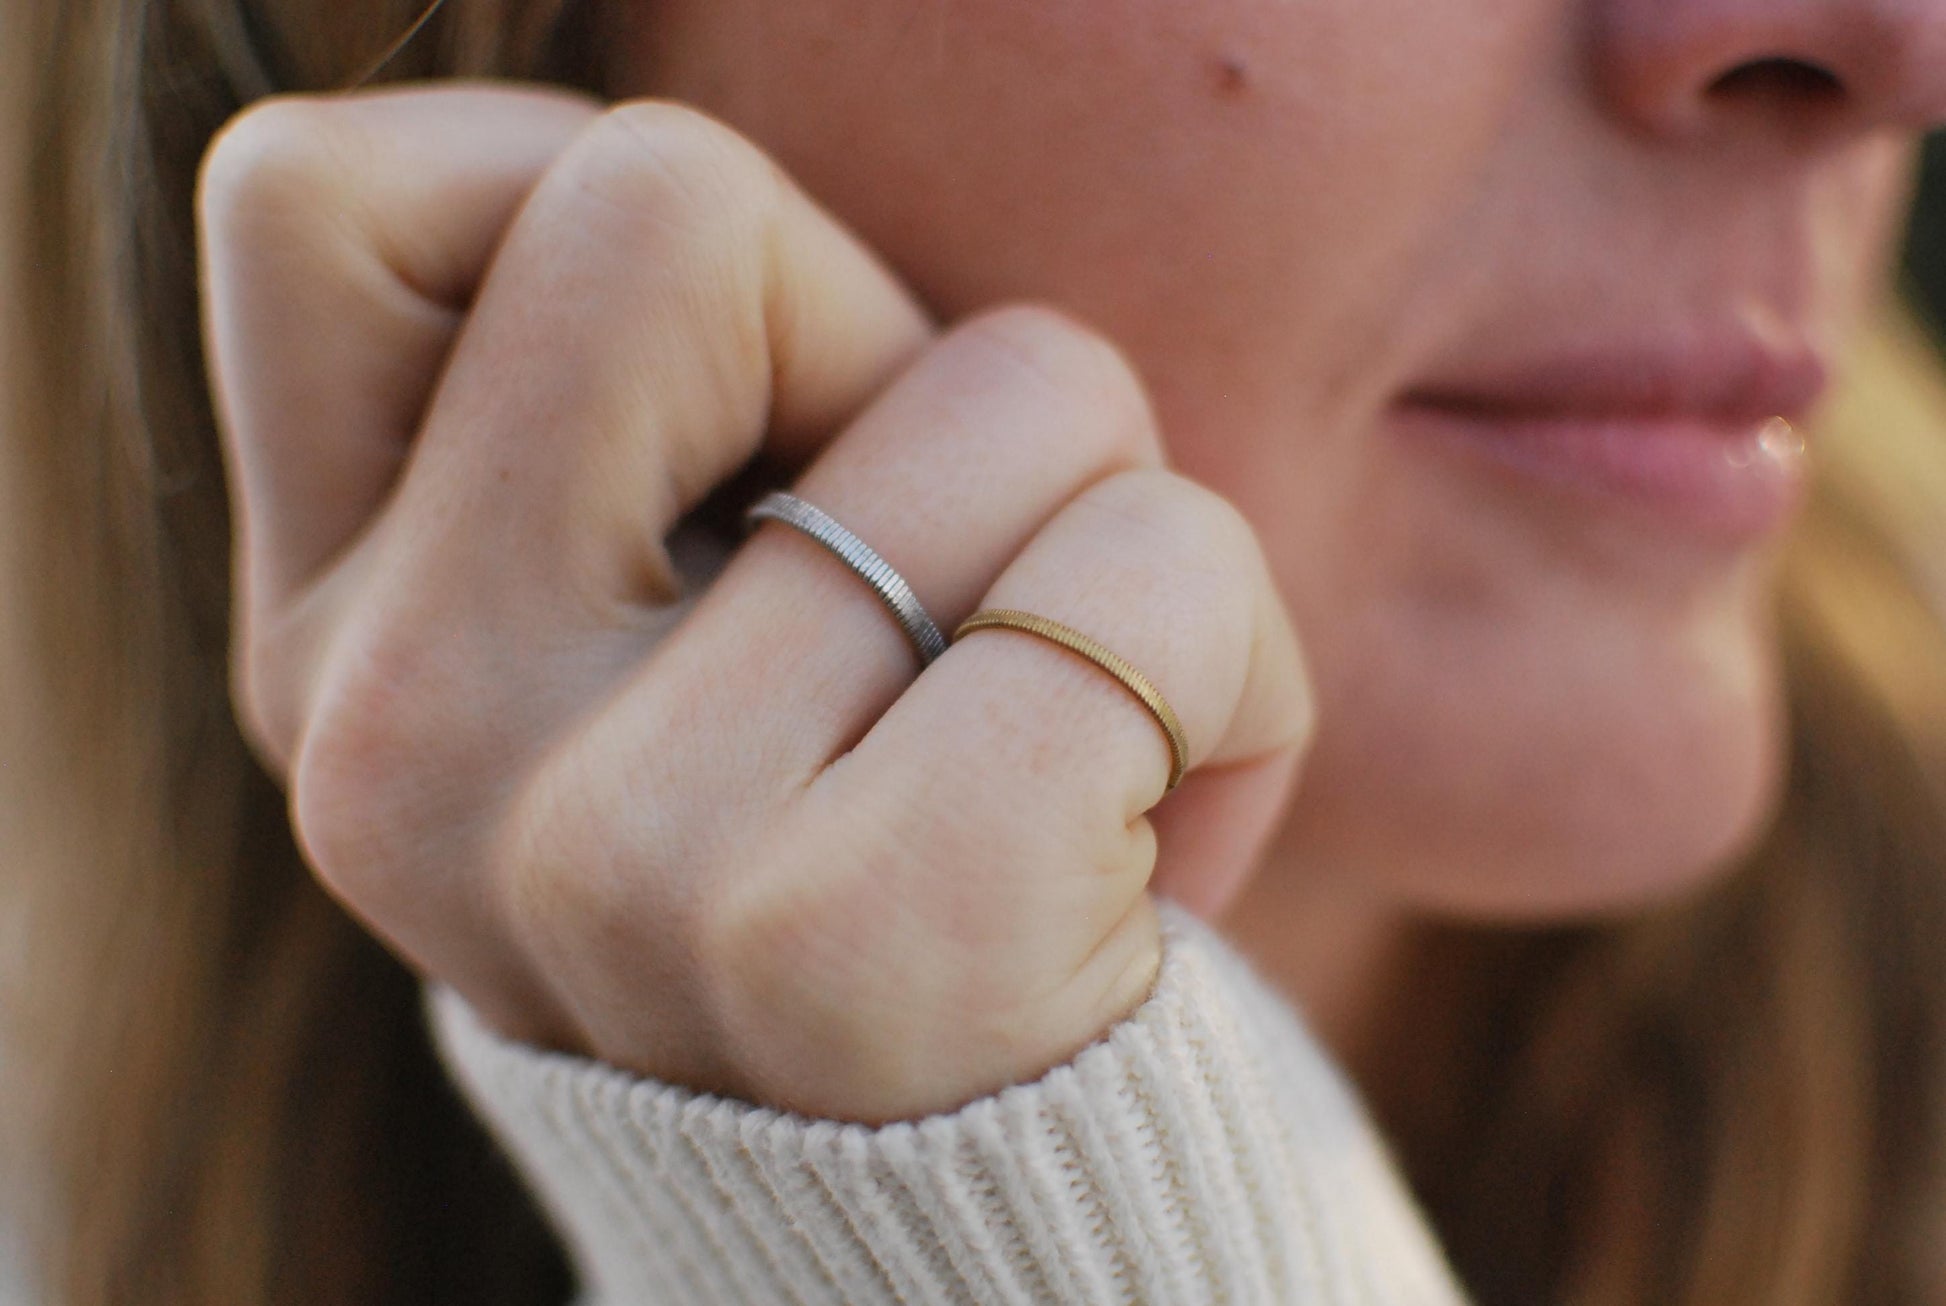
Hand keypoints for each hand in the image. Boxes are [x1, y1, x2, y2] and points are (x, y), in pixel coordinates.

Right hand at [198, 85, 1312, 1123]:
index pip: (319, 200)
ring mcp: (614, 859)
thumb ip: (620, 413)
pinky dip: (1226, 651)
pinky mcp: (858, 942)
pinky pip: (1152, 573)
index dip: (603, 246)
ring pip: (1012, 384)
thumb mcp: (648, 629)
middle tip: (929, 555)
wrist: (967, 1204)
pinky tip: (1147, 812)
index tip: (738, 419)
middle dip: (887, 335)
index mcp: (332, 642)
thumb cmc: (857, 839)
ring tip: (1044, 713)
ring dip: (1100, 509)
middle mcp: (405, 747)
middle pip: (670, 205)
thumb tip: (745, 237)